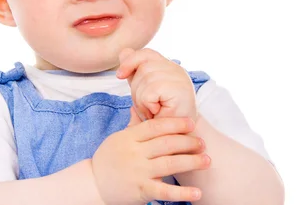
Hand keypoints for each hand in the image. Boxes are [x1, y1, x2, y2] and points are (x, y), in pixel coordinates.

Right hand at [91, 108, 209, 204]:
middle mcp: (134, 153)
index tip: (191, 123)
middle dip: (188, 142)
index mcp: (129, 137)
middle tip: (202, 143)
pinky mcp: (141, 190)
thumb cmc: (108, 159)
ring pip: (169, 164)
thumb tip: (138, 106)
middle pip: (166, 144)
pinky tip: (198, 192)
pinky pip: (165, 191)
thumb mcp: (118, 139)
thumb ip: (133, 126)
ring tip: (207, 160)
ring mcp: (138, 172)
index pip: (155, 127)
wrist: (92, 184)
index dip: (175, 124)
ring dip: (192, 162)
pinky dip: (182, 192)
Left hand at [117, 48, 197, 121]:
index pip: (145, 53)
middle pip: (142, 67)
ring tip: (153, 111)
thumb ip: (134, 72)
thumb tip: (123, 52)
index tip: (120, 76)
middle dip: (136, 89)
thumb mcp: (142, 92)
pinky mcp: (180, 89)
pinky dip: (148, 104)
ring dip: (142, 100)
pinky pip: (150, 91)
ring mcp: (180, 78)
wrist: (177, 140)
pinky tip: (157, 112)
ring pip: (145, 79)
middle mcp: (176, 69)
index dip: (130, 61)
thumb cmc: (160, 118)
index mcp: (168, 67)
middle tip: (147, 107)